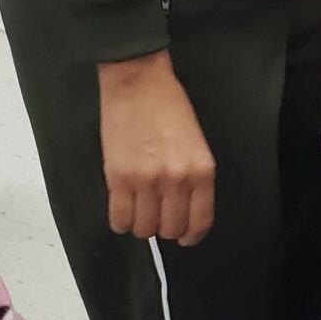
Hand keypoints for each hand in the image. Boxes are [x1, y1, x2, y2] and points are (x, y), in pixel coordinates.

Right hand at [97, 50, 214, 245]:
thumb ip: (193, 178)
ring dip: (140, 225)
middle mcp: (177, 180)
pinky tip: (122, 211)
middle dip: (163, 228)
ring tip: (138, 210)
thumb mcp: (196, 144)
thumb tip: (183, 209)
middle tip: (157, 216)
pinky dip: (120, 221)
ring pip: (144, 228)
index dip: (190, 235)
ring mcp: (147, 181)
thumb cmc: (168, 106)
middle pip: (170, 229)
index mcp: (201, 171)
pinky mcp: (119, 178)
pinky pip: (119, 218)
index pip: (199, 221)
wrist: (138, 82)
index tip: (184, 236)